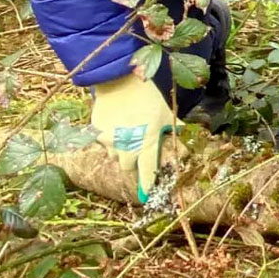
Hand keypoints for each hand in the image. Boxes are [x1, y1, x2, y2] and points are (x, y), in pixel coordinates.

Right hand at [91, 74, 176, 203]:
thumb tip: (182, 131)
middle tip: (138, 150)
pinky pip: (103, 143)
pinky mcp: (96, 135)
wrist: (119, 81)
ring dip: (121, 151)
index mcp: (147, 144)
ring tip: (128, 133)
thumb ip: (174, 126)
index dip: (147, 186)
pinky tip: (116, 124)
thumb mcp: (165, 112)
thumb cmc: (147, 97)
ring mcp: (110, 142)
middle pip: (127, 168)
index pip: (147, 173)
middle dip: (133, 163)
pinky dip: (110, 139)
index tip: (147, 196)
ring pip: (114, 156)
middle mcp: (127, 148)